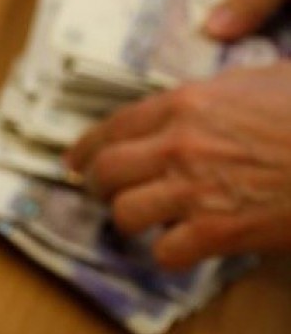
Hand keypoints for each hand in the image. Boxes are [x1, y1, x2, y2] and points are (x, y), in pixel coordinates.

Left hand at [64, 62, 290, 269]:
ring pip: (125, 213)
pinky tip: (182, 247)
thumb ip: (213, 93)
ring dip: (130, 220)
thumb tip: (194, 103)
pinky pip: (166, 252)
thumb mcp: (257, 80)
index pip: (113, 127)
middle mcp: (177, 144)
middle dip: (99, 186)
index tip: (76, 161)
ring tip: (143, 221)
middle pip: (107, 172)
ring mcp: (194, 188)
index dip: (87, 148)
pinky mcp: (218, 230)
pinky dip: (170, 254)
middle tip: (105, 193)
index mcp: (184, 103)